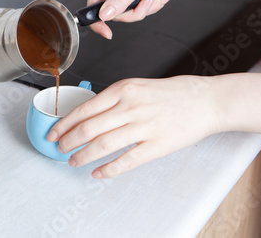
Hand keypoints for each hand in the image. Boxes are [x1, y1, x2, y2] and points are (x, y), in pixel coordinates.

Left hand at [47, 76, 219, 178]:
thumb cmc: (172, 93)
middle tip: (59, 148)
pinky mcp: (158, 145)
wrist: (206, 100)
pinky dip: (109, 169)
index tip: (54, 132)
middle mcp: (131, 107)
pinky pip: (127, 161)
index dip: (65, 123)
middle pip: (89, 128)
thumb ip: (114, 99)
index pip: (85, 109)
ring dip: (83, 156)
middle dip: (69, 141)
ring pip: (104, 145)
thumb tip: (88, 116)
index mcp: (124, 89)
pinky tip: (98, 173)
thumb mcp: (138, 86)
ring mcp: (145, 127)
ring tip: (73, 161)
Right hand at [87, 0, 195, 38]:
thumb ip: (121, 0)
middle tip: (147, 2)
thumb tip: (104, 14)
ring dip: (144, 9)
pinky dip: (151, 7)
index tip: (106, 32)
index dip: (98, 18)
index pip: (94, 1)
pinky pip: (137, 11)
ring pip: (126, 13)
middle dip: (132, 12)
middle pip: (112, 11)